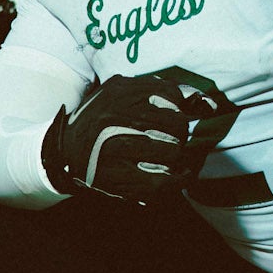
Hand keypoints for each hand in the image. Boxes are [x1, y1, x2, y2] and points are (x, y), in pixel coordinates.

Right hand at [40, 71, 228, 203]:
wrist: (65, 151)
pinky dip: (176, 180)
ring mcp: (114, 148)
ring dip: (178, 156)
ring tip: (172, 156)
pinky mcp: (114, 176)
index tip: (176, 115)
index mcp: (119, 93)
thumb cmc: (103, 119)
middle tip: (175, 139)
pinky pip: (159, 181)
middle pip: (177, 124)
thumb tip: (207, 103)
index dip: (181, 107)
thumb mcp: (123, 94)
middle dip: (181, 134)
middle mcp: (116, 117)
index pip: (172, 94)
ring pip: (172, 152)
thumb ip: (162, 91)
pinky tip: (178, 175)